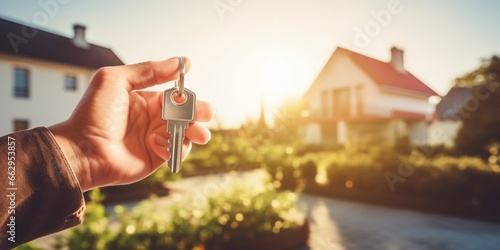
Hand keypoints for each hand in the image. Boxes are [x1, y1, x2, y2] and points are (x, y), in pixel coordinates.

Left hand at [49, 58, 213, 191]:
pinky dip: (173, 147)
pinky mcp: (157, 158)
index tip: (188, 94)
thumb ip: (148, 70)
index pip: (175, 95)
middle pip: (187, 114)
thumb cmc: (93, 114)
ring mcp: (157, 139)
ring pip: (188, 134)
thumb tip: (181, 62)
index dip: (186, 95)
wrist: (82, 150)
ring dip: (196, 131)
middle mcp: (154, 119)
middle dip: (200, 112)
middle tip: (205, 113)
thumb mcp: (116, 80)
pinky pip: (177, 151)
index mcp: (146, 99)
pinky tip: (156, 144)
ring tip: (196, 132)